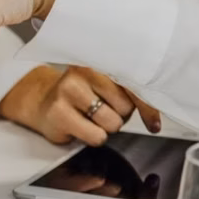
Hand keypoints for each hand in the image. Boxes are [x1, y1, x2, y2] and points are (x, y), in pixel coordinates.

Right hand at [0, 66, 162, 145]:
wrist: (43, 103)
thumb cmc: (81, 97)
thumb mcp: (107, 88)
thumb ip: (131, 95)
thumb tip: (155, 122)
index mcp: (101, 60)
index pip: (134, 84)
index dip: (147, 107)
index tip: (154, 123)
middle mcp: (85, 71)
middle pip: (126, 107)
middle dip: (119, 115)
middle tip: (103, 110)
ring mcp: (69, 90)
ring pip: (112, 123)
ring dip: (106, 128)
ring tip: (90, 118)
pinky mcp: (59, 112)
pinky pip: (95, 136)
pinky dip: (92, 137)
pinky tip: (80, 126)